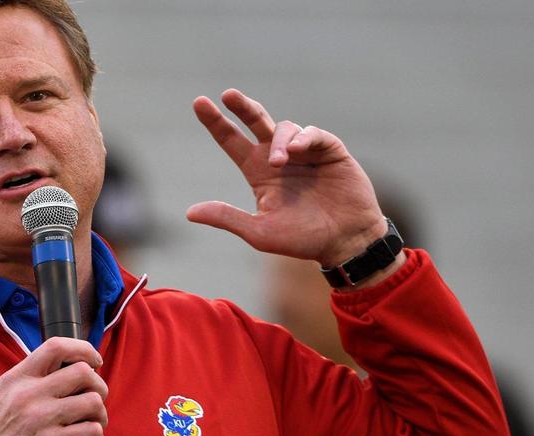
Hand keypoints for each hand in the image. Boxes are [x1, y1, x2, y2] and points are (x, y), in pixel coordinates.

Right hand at [0, 337, 106, 435]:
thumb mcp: (2, 399)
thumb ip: (30, 382)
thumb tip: (70, 371)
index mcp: (15, 379)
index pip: (55, 345)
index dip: (84, 349)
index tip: (94, 361)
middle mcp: (28, 394)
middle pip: (84, 373)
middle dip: (99, 388)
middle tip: (92, 406)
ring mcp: (41, 419)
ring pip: (94, 402)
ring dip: (99, 418)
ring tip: (86, 431)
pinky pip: (94, 432)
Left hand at [188, 89, 395, 270]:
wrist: (344, 242)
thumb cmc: (302, 240)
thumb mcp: (259, 232)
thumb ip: (226, 218)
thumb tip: (189, 213)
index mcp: (258, 172)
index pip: (232, 141)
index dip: (216, 123)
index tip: (199, 103)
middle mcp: (278, 157)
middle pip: (255, 121)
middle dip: (242, 107)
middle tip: (228, 95)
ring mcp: (304, 152)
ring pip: (284, 128)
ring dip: (278, 141)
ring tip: (279, 162)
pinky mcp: (329, 150)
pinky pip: (312, 134)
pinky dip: (302, 138)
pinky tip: (296, 150)